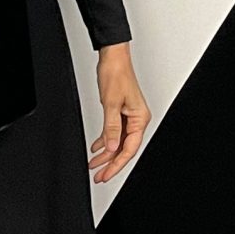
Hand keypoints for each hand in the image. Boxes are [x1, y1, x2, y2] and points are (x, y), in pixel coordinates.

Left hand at [89, 43, 150, 183]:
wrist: (113, 58)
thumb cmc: (116, 74)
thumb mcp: (111, 103)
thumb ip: (111, 127)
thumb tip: (112, 147)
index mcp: (140, 117)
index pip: (129, 148)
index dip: (117, 164)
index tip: (106, 175)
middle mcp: (137, 118)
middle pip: (124, 148)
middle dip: (111, 163)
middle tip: (99, 176)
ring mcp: (129, 116)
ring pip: (118, 142)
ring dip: (106, 154)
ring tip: (94, 165)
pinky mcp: (121, 112)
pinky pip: (114, 132)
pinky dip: (105, 141)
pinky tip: (96, 148)